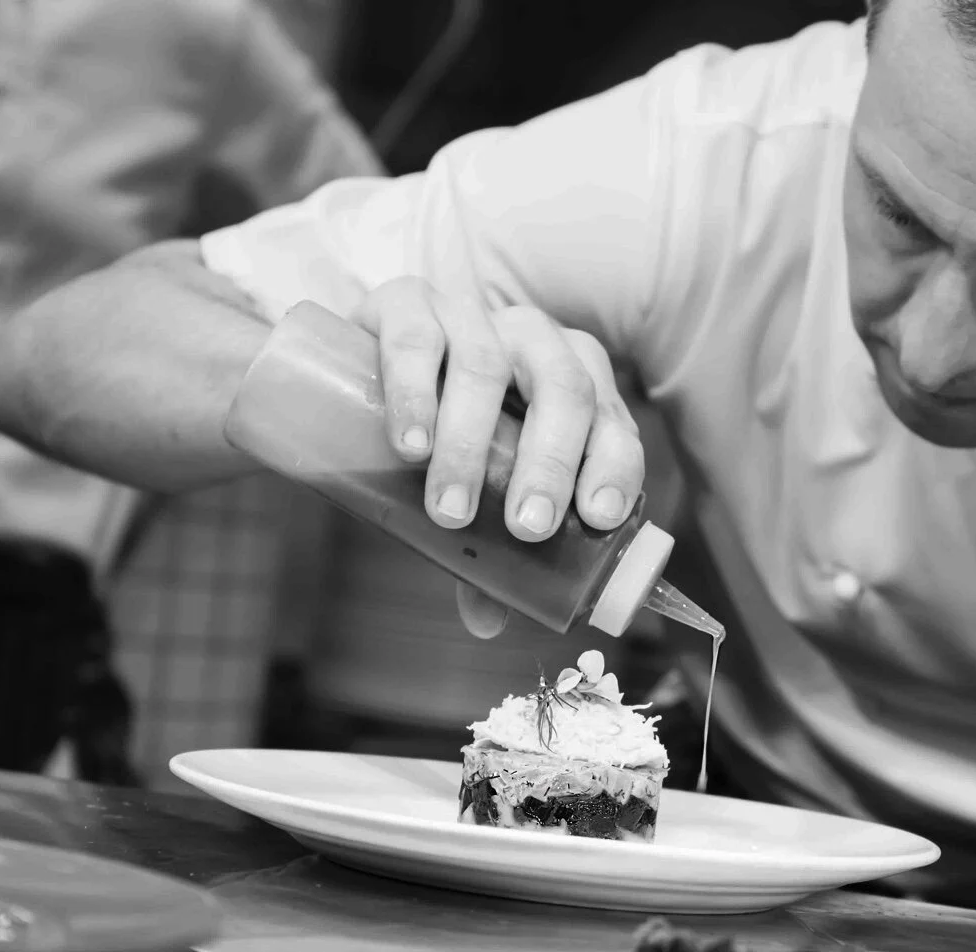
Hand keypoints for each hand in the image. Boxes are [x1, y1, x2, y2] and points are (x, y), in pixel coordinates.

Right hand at [357, 278, 644, 637]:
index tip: (594, 517)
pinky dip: (415, 392)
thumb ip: (485, 554)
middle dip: (549, 463)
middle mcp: (536, 341)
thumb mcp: (474, 492)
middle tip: (526, 529)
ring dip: (472, 445)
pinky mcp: (406, 301)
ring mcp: (473, 314)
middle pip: (564, 391)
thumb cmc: (443, 438)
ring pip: (489, 367)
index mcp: (576, 385)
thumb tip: (487, 625)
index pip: (614, 422)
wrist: (362, 368)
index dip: (613, 465)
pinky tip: (410, 443)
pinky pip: (417, 337)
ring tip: (450, 510)